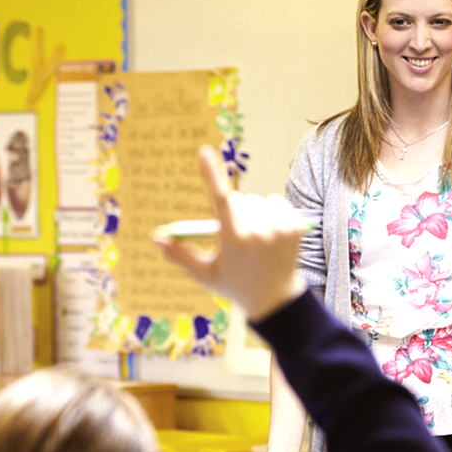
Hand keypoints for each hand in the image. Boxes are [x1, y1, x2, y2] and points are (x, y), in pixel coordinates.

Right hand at [155, 146, 306, 319]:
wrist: (276, 299)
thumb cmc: (234, 284)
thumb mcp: (204, 273)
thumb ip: (179, 254)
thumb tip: (155, 237)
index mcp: (234, 241)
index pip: (220, 200)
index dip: (211, 175)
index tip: (204, 152)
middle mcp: (258, 232)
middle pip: (237, 199)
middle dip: (232, 211)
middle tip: (237, 237)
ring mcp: (280, 229)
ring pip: (256, 200)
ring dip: (252, 212)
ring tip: (255, 238)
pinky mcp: (296, 226)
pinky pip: (276, 201)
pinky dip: (271, 211)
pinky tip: (270, 232)